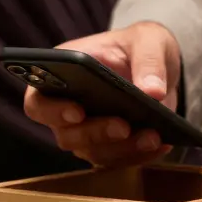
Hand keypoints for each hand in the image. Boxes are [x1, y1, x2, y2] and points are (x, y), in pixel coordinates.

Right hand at [23, 21, 181, 165]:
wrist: (157, 70)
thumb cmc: (139, 46)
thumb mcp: (149, 39)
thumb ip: (149, 60)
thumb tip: (153, 92)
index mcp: (59, 76)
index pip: (38, 102)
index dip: (52, 111)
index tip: (77, 112)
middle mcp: (65, 110)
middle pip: (66, 135)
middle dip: (96, 133)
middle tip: (124, 126)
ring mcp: (85, 133)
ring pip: (93, 152)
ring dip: (123, 148)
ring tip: (153, 136)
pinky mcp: (109, 149)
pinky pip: (119, 161)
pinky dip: (141, 154)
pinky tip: (162, 142)